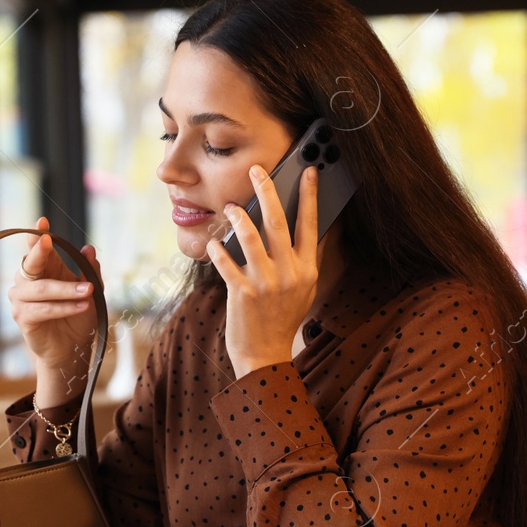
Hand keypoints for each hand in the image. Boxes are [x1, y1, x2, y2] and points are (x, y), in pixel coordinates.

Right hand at [6, 217, 102, 405]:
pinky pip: (43, 309)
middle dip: (38, 251)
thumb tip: (89, 249)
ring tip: (88, 291)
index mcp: (43, 269)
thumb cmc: (78, 317)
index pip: (37, 247)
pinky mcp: (22, 318)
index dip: (37, 235)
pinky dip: (63, 307)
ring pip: (41, 289)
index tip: (42, 222)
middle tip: (48, 241)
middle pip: (30, 263)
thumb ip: (90, 271)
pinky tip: (81, 305)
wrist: (72, 349)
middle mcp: (27, 281)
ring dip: (65, 290)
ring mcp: (21, 299)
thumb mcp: (91, 291)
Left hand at [207, 163, 321, 378]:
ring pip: (250, 237)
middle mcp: (290, 273)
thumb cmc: (283, 319)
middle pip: (278, 223)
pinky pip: (227, 262)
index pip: (311, 225)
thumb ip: (307, 259)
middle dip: (267, 191)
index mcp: (307, 269)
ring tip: (231, 207)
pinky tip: (214, 243)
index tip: (309, 170)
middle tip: (257, 171)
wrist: (266, 356)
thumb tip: (313, 228)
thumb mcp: (305, 289)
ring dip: (239, 217)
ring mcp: (266, 283)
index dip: (310, 196)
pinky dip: (218, 249)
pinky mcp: (242, 293)